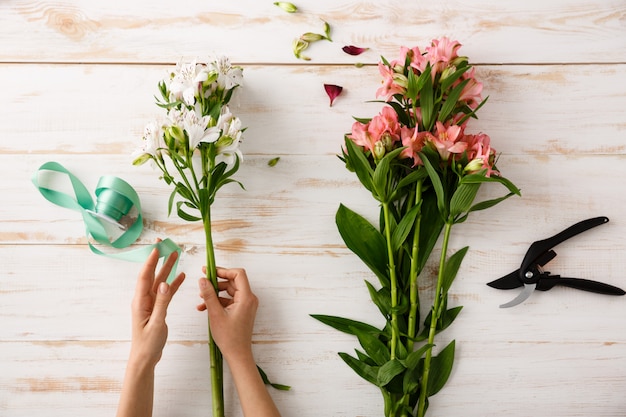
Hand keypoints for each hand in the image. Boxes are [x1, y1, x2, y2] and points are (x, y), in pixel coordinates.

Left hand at [129, 247, 184, 367]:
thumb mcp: (156, 323)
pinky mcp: (157, 309)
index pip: (145, 276)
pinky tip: (181, 276)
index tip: (157, 248)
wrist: (145, 359)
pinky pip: (166, 293)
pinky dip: (173, 284)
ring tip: (176, 255)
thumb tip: (165, 283)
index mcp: (141, 302)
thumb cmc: (148, 344)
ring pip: (160, 282)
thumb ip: (161, 303)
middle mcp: (144, 300)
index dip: (151, 261)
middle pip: (152, 275)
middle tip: (165, 244)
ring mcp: (151, 304)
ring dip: (167, 269)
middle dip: (159, 259)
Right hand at [197, 267, 257, 361]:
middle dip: (216, 282)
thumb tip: (202, 280)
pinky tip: (204, 307)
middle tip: (202, 282)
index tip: (210, 271)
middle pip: (233, 282)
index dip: (224, 271)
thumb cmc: (229, 337)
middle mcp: (249, 299)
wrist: (237, 354)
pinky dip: (218, 302)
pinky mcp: (241, 310)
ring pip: (229, 291)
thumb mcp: (215, 314)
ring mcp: (246, 304)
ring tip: (201, 299)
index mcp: (246, 298)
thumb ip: (209, 295)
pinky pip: (229, 300)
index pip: (238, 274)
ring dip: (215, 293)